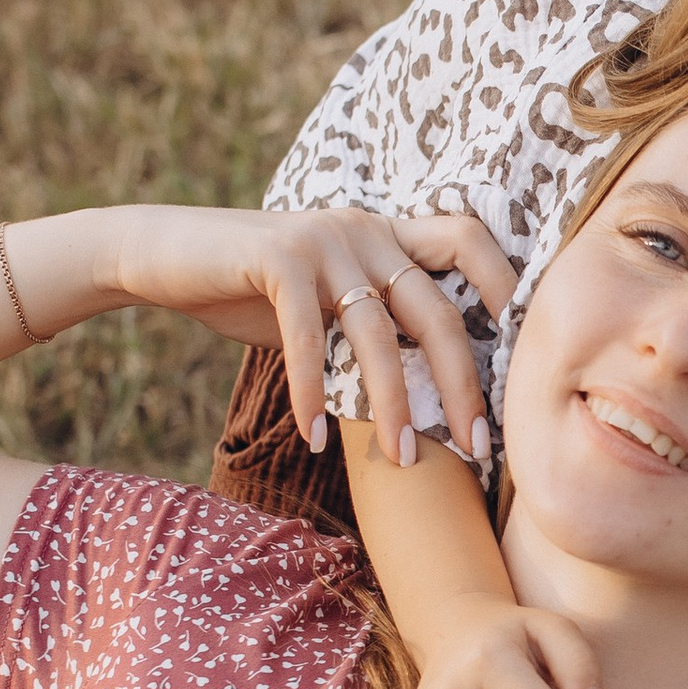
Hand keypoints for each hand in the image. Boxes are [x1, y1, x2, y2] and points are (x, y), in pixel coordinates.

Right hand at [112, 202, 513, 462]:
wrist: (162, 252)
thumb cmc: (251, 291)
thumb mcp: (323, 304)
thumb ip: (370, 327)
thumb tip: (427, 393)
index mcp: (385, 235)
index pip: (466, 242)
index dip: (504, 286)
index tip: (525, 351)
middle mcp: (366, 230)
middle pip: (436, 310)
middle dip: (463, 384)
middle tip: (475, 445)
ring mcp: (324, 239)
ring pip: (378, 333)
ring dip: (393, 403)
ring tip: (401, 458)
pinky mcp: (278, 256)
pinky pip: (308, 338)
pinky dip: (312, 394)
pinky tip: (312, 438)